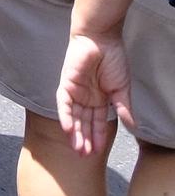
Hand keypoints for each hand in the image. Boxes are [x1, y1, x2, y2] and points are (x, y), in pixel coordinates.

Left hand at [62, 29, 136, 153]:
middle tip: (85, 156)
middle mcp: (86, 97)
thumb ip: (123, 107)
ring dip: (75, 133)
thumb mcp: (121, 88)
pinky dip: (66, 117)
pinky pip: (64, 104)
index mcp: (100, 98)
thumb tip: (132, 126)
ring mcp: (76, 91)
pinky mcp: (67, 83)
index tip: (99, 151)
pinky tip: (69, 131)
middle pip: (84, 122)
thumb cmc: (113, 60)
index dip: (98, 136)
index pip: (98, 122)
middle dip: (85, 139)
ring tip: (79, 149)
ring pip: (74, 117)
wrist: (101, 39)